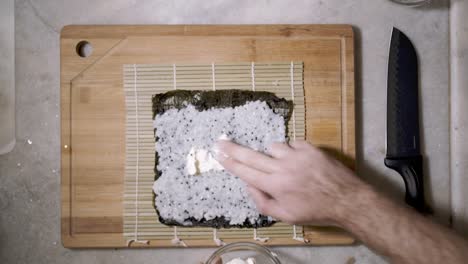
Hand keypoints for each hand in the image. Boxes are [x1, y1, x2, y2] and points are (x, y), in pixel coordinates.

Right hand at [215, 140, 367, 225]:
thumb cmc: (315, 211)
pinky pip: (292, 144)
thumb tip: (248, 185)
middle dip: (233, 149)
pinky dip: (292, 152)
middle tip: (221, 142)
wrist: (346, 200)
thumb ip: (262, 201)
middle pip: (251, 155)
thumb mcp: (286, 216)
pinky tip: (300, 163)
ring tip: (284, 167)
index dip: (230, 163)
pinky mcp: (310, 148)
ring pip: (273, 147)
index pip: (245, 171)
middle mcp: (283, 168)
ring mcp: (297, 155)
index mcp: (275, 186)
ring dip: (273, 155)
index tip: (219, 155)